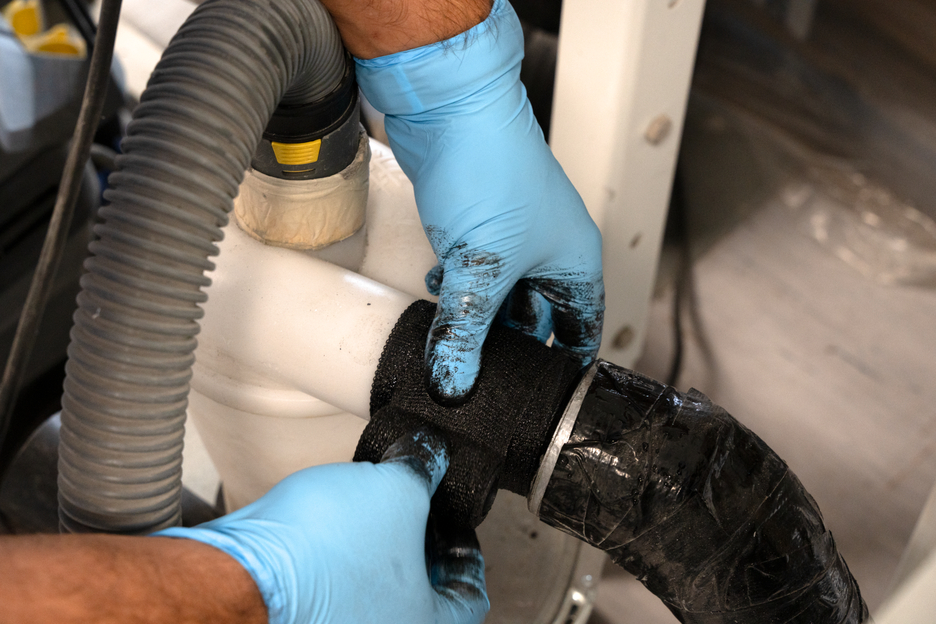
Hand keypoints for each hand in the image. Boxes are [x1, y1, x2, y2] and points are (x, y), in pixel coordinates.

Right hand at [156, 430, 487, 623]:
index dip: (467, 549)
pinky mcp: (302, 621)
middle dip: (418, 545)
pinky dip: (341, 560)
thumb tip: (428, 455)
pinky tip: (329, 529)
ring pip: (376, 592)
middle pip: (421, 594)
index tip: (454, 523)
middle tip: (413, 508)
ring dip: (377, 551)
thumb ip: (423, 471)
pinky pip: (337, 592)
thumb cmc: (320, 553)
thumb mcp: (395, 490)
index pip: (470, 595)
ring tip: (368, 510)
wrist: (235, 572)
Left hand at [355, 0, 604, 404]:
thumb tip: (453, 381)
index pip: (582, 327)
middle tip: (482, 375)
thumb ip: (465, 329)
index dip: (567, 362)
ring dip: (475, 314)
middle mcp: (547, 251)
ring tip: (453, 336)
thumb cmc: (492, 170)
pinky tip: (437, 291)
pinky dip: (456, 287)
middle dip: (507, 343)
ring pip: (497, 294)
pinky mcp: (477, 225)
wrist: (450, 110)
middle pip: (535, 316)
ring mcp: (511, 237)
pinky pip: (471, 270)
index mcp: (572, 262)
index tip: (547, 397)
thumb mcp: (481, 265)